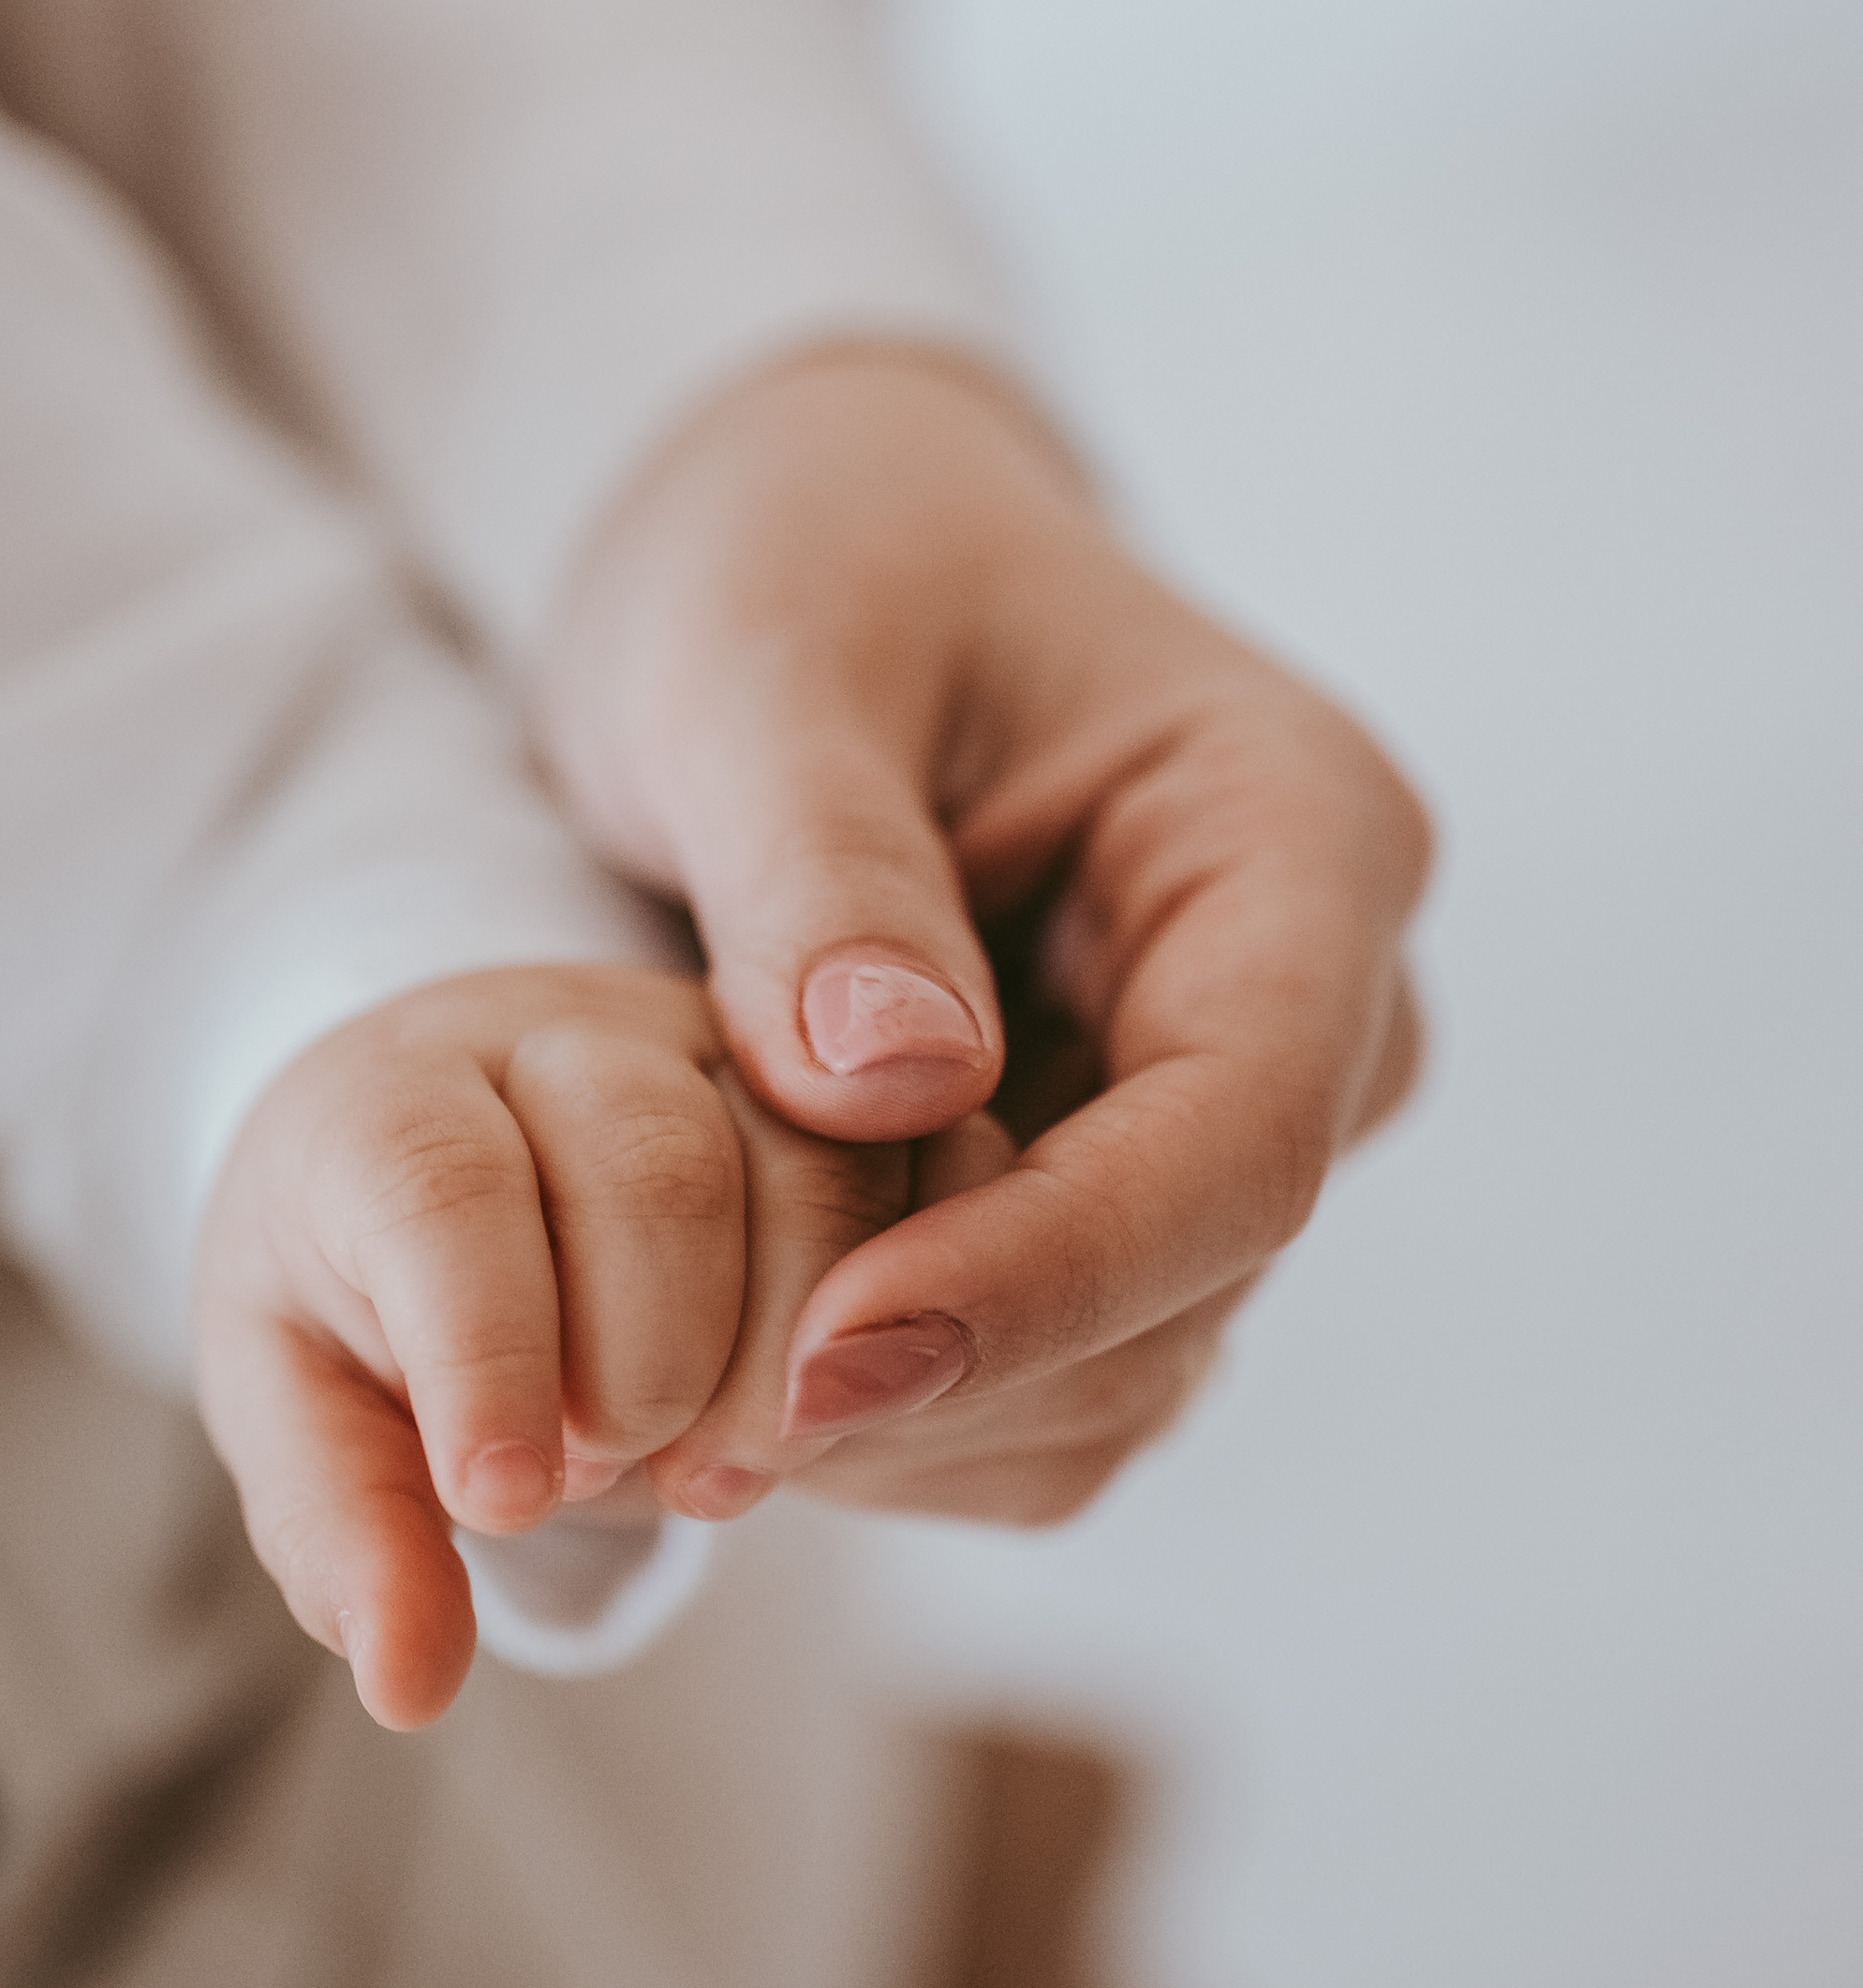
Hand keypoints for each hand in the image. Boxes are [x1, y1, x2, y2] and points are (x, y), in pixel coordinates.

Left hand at [192, 965, 919, 1726]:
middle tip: (609, 1472)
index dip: (483, 1349)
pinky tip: (832, 1419)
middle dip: (650, 1369)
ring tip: (713, 1467)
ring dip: (796, 1367)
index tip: (502, 1500)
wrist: (472, 1170)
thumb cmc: (369, 1293)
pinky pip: (959, 1189)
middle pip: (656, 1168)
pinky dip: (918, 1342)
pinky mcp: (871, 1102)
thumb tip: (407, 1681)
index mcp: (399, 1091)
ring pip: (830, 1164)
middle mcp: (578, 1033)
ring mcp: (743, 1053)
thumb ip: (344, 1527)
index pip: (439, 1187)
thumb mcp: (304, 1406)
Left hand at [539, 350, 1431, 1522]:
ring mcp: (1238, 1114)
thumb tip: (897, 1091)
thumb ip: (823, 868)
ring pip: (1120, 1372)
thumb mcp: (764, 666)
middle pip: (1187, 1283)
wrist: (810, 554)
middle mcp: (1319, 1002)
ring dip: (906, 1416)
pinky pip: (1048, 1376)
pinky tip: (718, 1367)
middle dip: (942, 1368)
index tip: (820, 1360)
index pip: (1237, 1135)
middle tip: (683, 1433)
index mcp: (1300, 835)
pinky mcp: (1134, 1195)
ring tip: (669, 1399)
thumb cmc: (801, 560)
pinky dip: (894, 1407)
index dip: (1041, 1278)